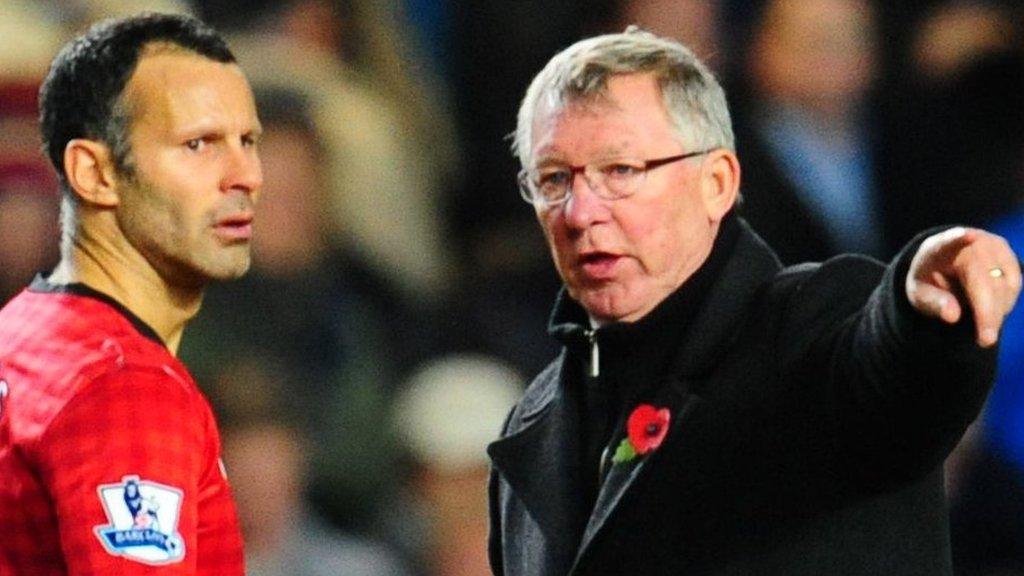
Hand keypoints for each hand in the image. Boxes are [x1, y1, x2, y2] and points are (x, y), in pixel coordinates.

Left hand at [906, 227, 1020, 346]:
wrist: (945, 263)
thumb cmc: (928, 280)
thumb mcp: (919, 295)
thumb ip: (933, 303)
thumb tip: (953, 316)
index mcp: (938, 248)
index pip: (948, 242)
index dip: (957, 239)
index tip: (967, 236)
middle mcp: (969, 241)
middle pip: (984, 281)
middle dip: (987, 313)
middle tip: (985, 341)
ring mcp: (992, 245)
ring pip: (1004, 286)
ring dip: (996, 311)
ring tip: (979, 324)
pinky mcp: (1008, 254)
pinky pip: (1013, 285)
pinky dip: (1004, 302)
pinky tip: (989, 309)